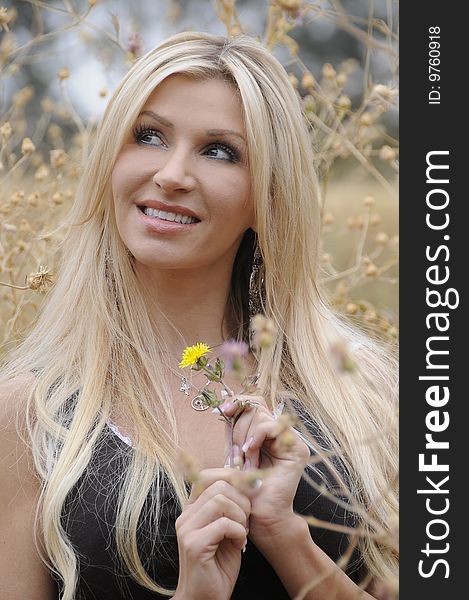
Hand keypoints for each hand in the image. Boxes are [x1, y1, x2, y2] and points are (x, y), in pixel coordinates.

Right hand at [174, 469, 250, 599]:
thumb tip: (248, 481)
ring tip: (242, 532)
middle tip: (246, 520)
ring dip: (240, 516)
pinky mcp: (194, 545)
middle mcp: (186, 515)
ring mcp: (187, 529)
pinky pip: (224, 524)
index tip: (250, 492)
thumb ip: (231, 507)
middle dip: (241, 500)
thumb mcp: (227, 530)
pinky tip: (239, 545)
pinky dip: (239, 533)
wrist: (205, 599)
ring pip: (221, 500)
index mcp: (192, 509)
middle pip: (219, 485)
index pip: (209, 475)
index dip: (233, 478)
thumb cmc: (219, 565)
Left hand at [221, 395, 309, 544]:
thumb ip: (233, 432)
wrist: (258, 516)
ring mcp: (290, 440)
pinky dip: (256, 436)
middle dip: (238, 425)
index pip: (254, 403)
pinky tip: (249, 451)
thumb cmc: (245, 490)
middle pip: (256, 406)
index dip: (238, 401)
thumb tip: (223, 408)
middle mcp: (279, 433)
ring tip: (244, 458)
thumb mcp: (233, 454)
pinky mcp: (296, 448)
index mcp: (265, 432)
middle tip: (235, 450)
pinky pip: (271, 426)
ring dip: (245, 436)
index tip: (222, 410)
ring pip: (261, 415)